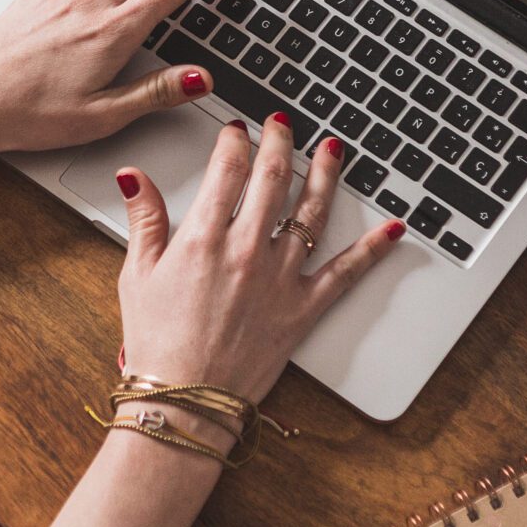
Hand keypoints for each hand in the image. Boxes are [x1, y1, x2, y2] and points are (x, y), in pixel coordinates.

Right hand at [113, 118, 405, 424]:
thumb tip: (134, 177)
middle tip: (283, 125)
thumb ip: (144, 220)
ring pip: (310, 213)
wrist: (185, 400)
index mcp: (203, 240)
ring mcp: (279, 279)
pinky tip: (391, 229)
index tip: (236, 131)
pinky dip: (372, 250)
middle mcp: (246, 252)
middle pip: (272, 179)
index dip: (234, 142)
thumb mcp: (136, 275)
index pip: (227, 171)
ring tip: (332, 149)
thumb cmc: (157, 345)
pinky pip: (345, 273)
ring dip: (325, 175)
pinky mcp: (303, 309)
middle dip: (279, 143)